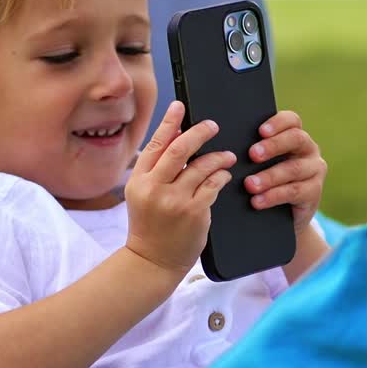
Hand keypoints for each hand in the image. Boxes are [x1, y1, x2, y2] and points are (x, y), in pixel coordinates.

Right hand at [123, 102, 235, 276]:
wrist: (152, 261)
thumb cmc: (150, 226)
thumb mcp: (143, 195)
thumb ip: (156, 168)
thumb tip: (175, 134)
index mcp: (139, 181)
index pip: (156, 144)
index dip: (169, 122)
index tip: (180, 106)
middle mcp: (154, 188)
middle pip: (180, 148)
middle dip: (199, 132)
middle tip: (213, 126)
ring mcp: (175, 201)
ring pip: (202, 166)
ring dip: (218, 157)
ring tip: (227, 156)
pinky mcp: (194, 212)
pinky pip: (214, 184)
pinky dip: (222, 175)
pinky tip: (225, 174)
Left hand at [244, 110, 326, 233]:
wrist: (284, 215)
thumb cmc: (267, 182)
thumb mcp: (262, 164)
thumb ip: (253, 152)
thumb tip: (227, 147)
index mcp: (295, 136)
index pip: (292, 120)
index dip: (278, 123)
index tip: (260, 131)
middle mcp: (309, 149)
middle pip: (296, 139)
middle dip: (273, 146)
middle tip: (252, 155)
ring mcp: (315, 170)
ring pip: (294, 168)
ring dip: (269, 176)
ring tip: (249, 185)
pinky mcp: (314, 192)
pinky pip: (294, 191)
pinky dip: (273, 196)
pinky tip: (257, 201)